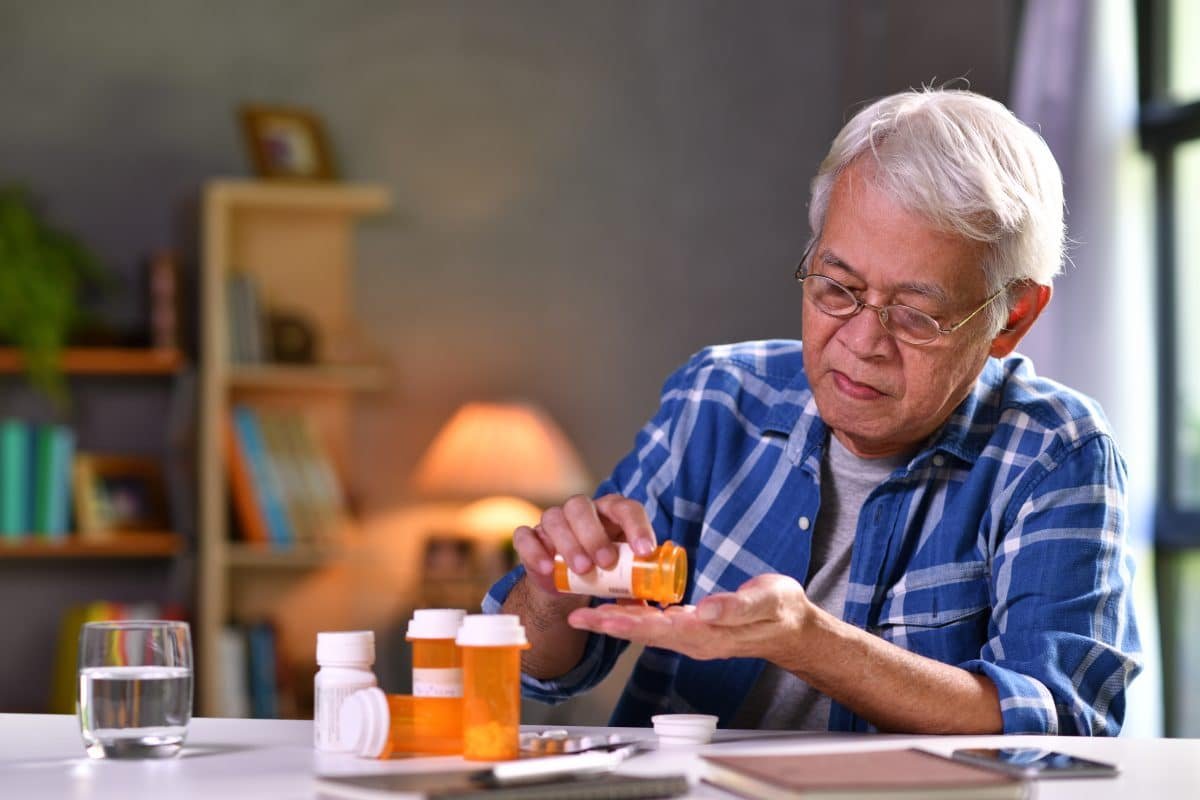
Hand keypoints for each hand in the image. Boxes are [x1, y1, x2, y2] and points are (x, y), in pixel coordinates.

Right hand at [511, 494, 657, 594]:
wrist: (568, 582)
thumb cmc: (604, 571)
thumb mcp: (623, 574)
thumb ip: (638, 583)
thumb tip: (659, 597)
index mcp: (611, 512)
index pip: (626, 508)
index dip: (637, 527)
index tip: (644, 552)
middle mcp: (581, 511)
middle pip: (582, 507)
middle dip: (594, 534)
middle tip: (605, 562)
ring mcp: (553, 522)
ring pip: (554, 518)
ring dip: (569, 543)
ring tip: (582, 570)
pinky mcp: (531, 538)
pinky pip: (526, 536)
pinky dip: (535, 550)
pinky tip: (548, 569)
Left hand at [565, 573, 813, 664]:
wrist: (792, 628)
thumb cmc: (782, 611)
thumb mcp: (767, 602)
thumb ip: (737, 606)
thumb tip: (705, 609)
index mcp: (708, 633)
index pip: (658, 630)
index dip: (626, 624)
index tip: (598, 618)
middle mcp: (694, 640)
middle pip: (643, 633)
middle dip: (608, 626)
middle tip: (575, 618)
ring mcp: (692, 637)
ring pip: (646, 630)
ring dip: (615, 623)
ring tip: (584, 615)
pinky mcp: (693, 629)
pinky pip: (657, 624)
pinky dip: (634, 616)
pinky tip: (617, 607)